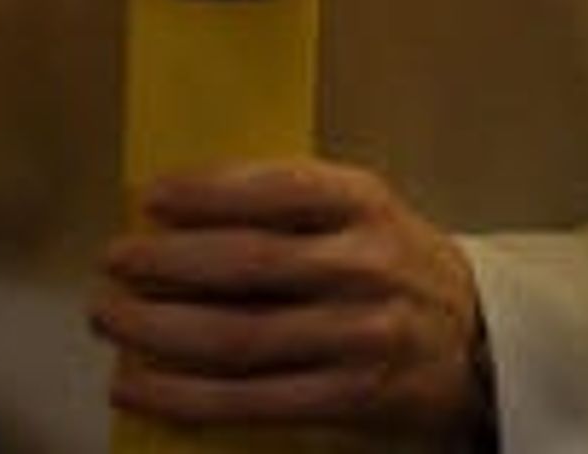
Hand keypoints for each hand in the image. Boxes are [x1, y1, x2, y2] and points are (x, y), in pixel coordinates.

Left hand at [92, 159, 491, 438]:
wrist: (476, 340)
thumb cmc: (399, 266)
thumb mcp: (365, 213)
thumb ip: (294, 205)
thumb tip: (186, 207)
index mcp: (367, 203)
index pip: (278, 188)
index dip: (208, 191)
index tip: (152, 196)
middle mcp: (365, 265)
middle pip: (247, 264)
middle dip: (166, 262)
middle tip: (114, 260)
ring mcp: (357, 335)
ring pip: (237, 337)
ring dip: (157, 329)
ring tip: (110, 317)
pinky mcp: (347, 397)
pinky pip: (247, 400)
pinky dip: (180, 394)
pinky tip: (138, 382)